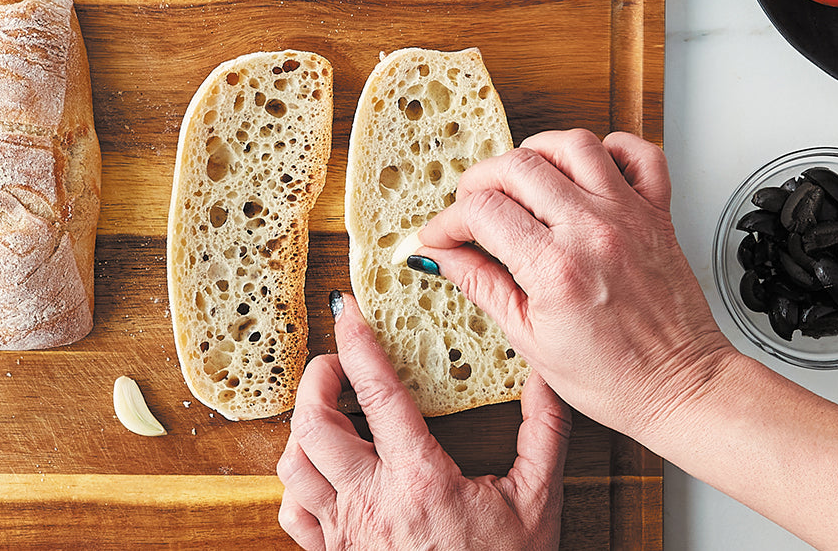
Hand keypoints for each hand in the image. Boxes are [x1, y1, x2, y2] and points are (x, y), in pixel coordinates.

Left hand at [277, 292, 570, 550]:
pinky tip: (322, 469)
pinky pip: (292, 512)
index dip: (356, 343)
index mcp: (420, 481)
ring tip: (329, 410)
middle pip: (313, 423)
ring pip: (294, 464)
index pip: (376, 393)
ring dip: (304, 426)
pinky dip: (297, 480)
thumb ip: (542, 433)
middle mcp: (371, 504)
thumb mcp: (537, 502)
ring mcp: (346, 535)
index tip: (346, 309)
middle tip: (335, 363)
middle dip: (316, 379)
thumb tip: (545, 377)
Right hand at [409, 129, 737, 439]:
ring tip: (520, 180)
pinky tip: (584, 170)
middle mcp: (592, 231)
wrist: (679, 388)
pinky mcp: (656, 213)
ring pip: (572, 145)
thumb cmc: (613, 377)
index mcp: (555, 269)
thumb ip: (483, 286)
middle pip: (518, 167)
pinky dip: (609, 148)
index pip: (482, 212)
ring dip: (535, 153)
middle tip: (471, 208)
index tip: (441, 236)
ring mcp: (629, 216)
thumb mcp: (528, 340)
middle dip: (479, 181)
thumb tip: (442, 257)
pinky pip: (639, 153)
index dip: (448, 221)